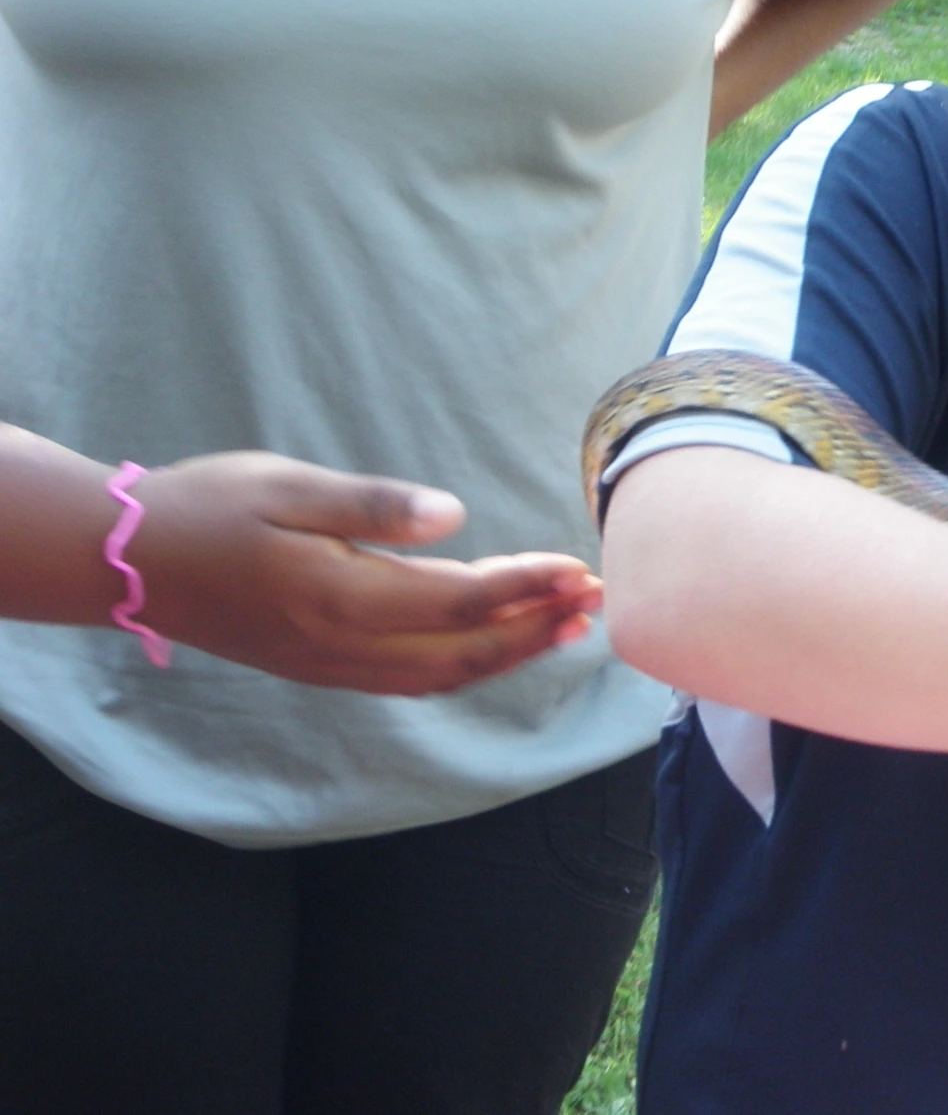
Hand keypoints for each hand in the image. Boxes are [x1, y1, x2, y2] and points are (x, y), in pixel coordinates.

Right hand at [124, 453, 599, 694]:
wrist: (128, 561)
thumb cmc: (211, 507)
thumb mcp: (290, 487)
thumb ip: (375, 507)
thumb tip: (455, 518)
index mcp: (341, 598)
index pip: (460, 600)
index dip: (527, 587)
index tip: (580, 567)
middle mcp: (342, 646)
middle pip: (464, 651)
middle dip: (537, 628)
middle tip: (599, 600)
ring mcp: (332, 665)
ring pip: (442, 674)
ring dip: (510, 652)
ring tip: (567, 624)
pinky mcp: (322, 667)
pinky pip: (411, 680)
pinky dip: (466, 665)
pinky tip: (496, 643)